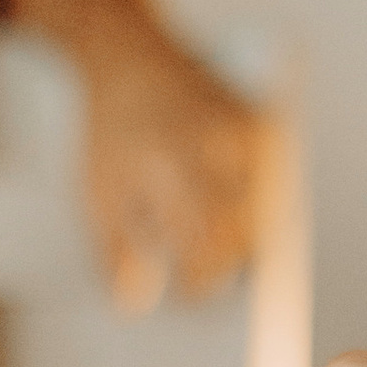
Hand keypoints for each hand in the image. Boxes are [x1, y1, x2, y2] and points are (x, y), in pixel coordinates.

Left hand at [81, 42, 262, 312]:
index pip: (203, 248)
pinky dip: (250, 203)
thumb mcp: (97, 196)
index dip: (200, 283)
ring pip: (263, 213)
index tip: (189, 294)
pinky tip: (221, 200)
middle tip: (201, 274)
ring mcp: (243, 133)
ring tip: (209, 237)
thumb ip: (114, 254)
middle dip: (223, 263)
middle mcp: (214, 149)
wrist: (131, 62)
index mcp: (169, 169)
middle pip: (241, 235)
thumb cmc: (111, 132)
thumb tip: (133, 304)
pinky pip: (269, 184)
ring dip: (241, 236)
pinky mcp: (260, 123)